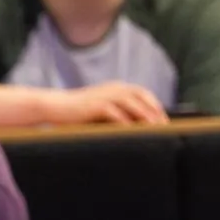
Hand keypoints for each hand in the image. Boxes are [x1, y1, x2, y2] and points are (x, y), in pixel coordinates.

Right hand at [44, 83, 169, 125]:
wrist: (55, 107)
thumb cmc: (78, 113)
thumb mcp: (102, 110)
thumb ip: (118, 113)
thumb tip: (136, 126)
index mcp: (116, 88)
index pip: (143, 93)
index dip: (155, 105)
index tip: (164, 120)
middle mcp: (113, 88)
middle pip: (141, 96)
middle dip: (154, 111)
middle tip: (164, 126)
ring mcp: (104, 95)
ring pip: (131, 102)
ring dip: (144, 115)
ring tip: (154, 128)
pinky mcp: (94, 105)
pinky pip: (114, 112)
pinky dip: (125, 121)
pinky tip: (132, 130)